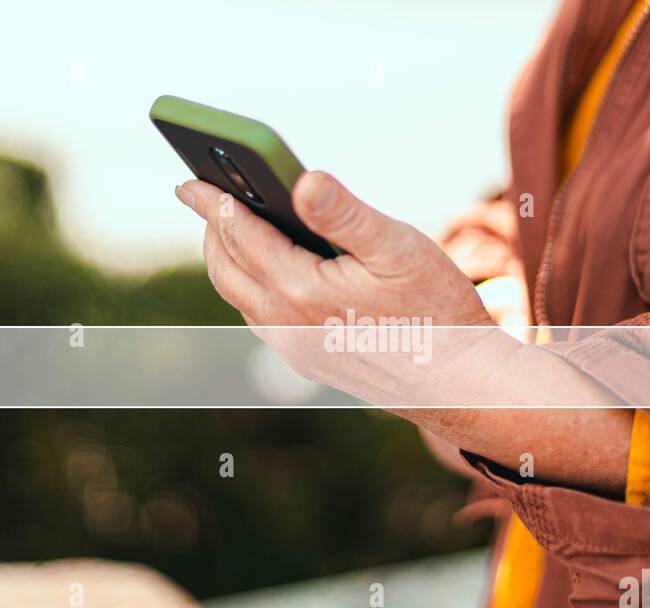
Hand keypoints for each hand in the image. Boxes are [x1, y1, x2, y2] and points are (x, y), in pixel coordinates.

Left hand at [175, 172, 629, 493]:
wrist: (459, 385)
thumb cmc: (436, 310)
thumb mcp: (397, 247)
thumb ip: (344, 213)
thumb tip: (301, 180)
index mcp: (300, 291)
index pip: (239, 234)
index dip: (213, 202)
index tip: (189, 181)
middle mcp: (286, 325)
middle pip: (227, 269)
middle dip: (212, 229)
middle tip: (204, 196)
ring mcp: (295, 349)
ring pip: (241, 297)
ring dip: (229, 259)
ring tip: (230, 227)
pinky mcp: (309, 362)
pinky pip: (263, 319)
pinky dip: (253, 286)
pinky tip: (269, 270)